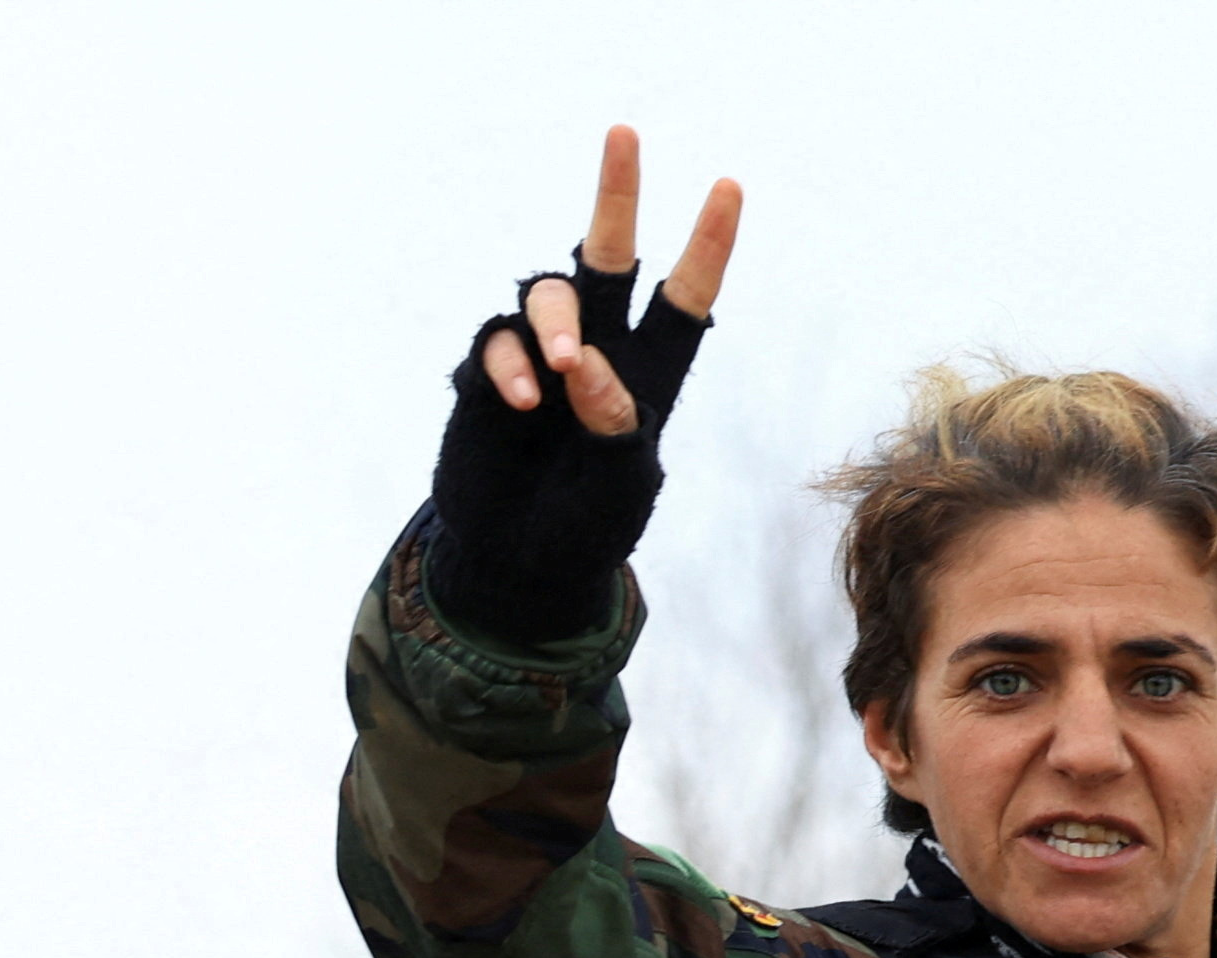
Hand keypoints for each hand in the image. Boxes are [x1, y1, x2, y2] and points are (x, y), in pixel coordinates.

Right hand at [424, 128, 742, 640]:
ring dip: (558, 318)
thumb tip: (585, 363)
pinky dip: (510, 364)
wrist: (517, 567)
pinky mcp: (488, 375)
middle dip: (617, 195)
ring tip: (562, 364)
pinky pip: (498, 342)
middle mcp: (597, 353)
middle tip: (625, 131)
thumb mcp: (619, 489)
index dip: (707, 246)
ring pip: (550, 293)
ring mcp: (539, 359)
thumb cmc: (583, 530)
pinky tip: (519, 401)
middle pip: (608, 257)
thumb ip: (613, 429)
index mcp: (649, 377)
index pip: (684, 300)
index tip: (728, 186)